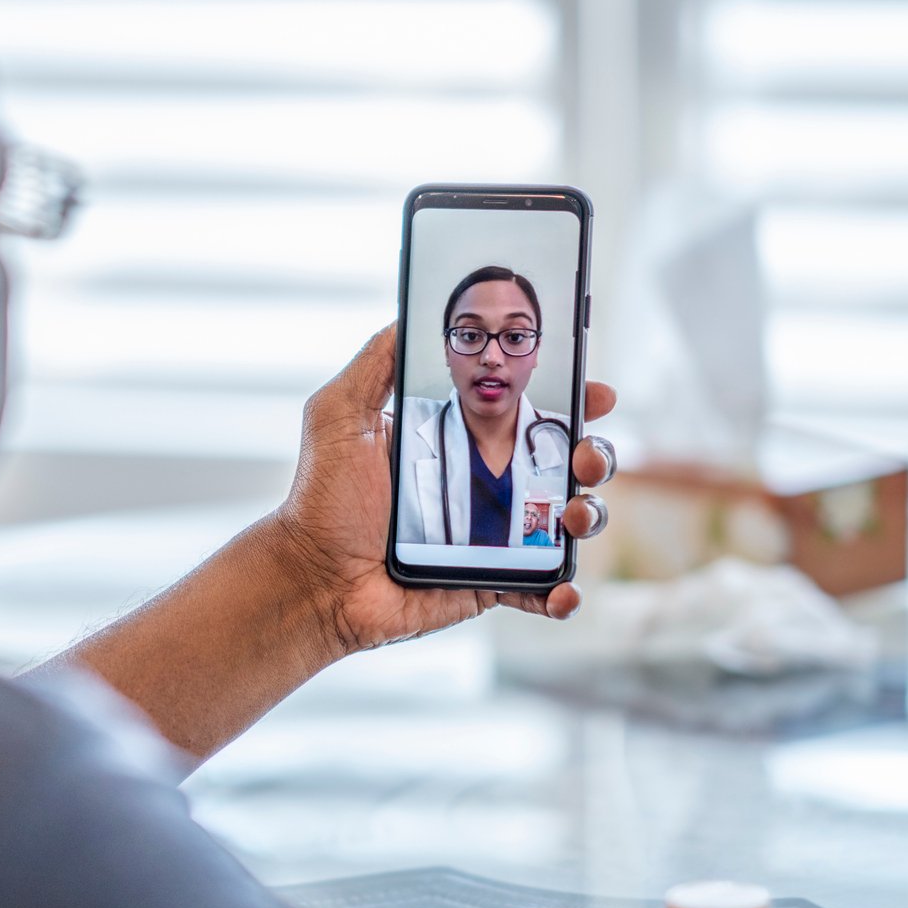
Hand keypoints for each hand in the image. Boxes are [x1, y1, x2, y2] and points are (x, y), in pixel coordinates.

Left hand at [268, 323, 617, 655]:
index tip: (595, 391)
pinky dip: (562, 594)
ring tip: (571, 516)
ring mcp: (494, 537)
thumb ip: (377, 361)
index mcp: (461, 439)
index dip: (572, 399)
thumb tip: (412, 313)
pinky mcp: (490, 584)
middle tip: (583, 457)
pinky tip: (561, 592)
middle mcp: (486, 484)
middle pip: (566, 462)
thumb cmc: (322, 499)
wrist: (312, 578)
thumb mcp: (340, 414)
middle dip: (593, 455)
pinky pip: (541, 590)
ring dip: (588, 516)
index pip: (530, 411)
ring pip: (567, 522)